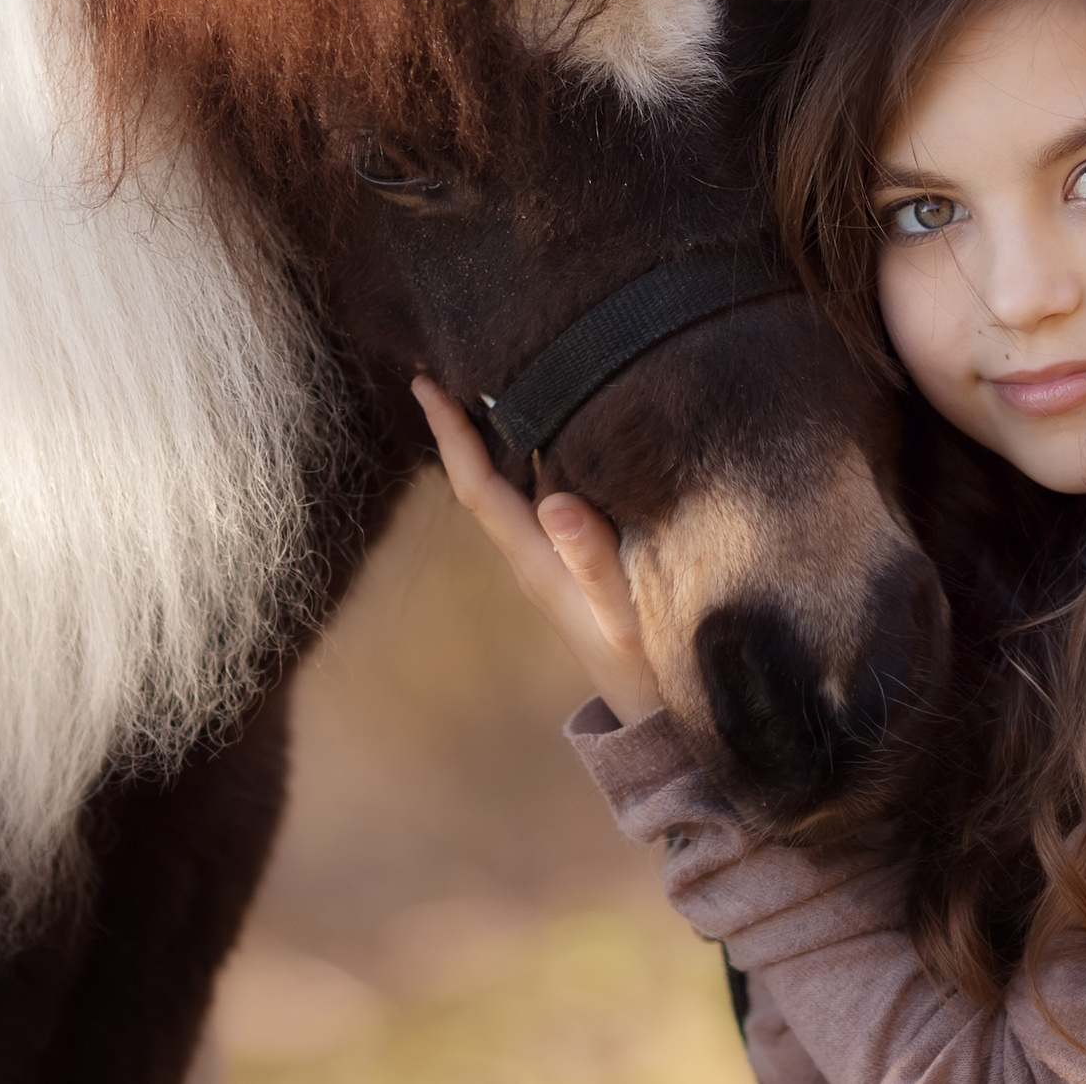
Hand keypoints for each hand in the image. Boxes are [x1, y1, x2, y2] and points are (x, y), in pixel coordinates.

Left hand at [411, 377, 659, 723]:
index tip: (425, 382)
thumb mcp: (625, 615)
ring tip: (492, 382)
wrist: (659, 725)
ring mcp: (551, 564)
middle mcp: (532, 558)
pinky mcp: (574, 568)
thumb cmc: (646, 669)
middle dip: (466, 422)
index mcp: (533, 562)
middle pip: (484, 478)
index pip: (477, 486)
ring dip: (498, 438)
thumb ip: (592, 560)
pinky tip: (553, 436)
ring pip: (512, 487)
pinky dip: (535, 461)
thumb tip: (551, 501)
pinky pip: (541, 500)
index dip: (451, 433)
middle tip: (451, 360)